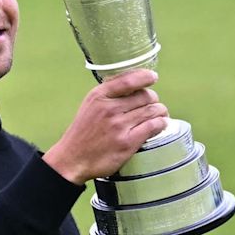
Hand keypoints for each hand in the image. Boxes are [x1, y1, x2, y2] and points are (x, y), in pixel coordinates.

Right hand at [43, 69, 168, 184]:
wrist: (73, 158)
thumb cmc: (84, 131)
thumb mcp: (90, 105)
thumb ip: (109, 94)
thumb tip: (135, 84)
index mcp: (98, 96)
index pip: (128, 80)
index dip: (145, 77)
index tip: (153, 77)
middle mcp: (109, 108)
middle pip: (145, 95)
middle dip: (153, 99)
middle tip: (153, 104)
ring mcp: (118, 126)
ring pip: (152, 110)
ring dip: (161, 111)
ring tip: (160, 114)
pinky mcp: (127, 142)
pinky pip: (154, 126)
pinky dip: (161, 123)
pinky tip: (160, 124)